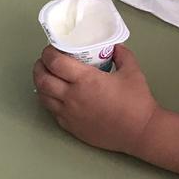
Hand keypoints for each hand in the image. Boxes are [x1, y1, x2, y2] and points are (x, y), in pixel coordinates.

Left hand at [33, 44, 158, 153]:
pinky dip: (50, 100)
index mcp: (85, 80)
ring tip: (47, 77)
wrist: (139, 132)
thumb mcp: (132, 71)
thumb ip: (121, 54)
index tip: (51, 49)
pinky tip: (56, 96)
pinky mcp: (71, 127)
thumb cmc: (136, 101)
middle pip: (42, 79)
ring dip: (41, 84)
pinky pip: (52, 111)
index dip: (48, 53)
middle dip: (39, 67)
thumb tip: (114, 47)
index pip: (54, 62)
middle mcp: (72, 96)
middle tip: (44, 62)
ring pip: (43, 97)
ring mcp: (69, 114)